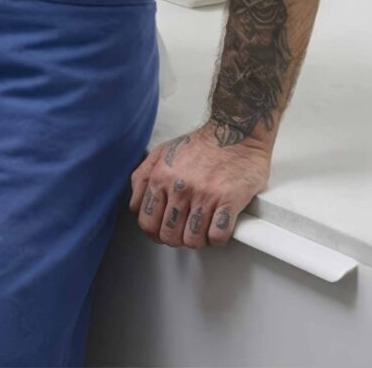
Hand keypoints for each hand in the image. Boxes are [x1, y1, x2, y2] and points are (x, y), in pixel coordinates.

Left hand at [127, 125, 271, 249]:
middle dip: (176, 239)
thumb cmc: (200, 143)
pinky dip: (217, 239)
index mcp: (160, 177)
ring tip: (202, 230)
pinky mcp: (228, 200)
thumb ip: (142, 177)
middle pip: (169, 235)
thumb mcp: (161, 152)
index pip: (147, 221)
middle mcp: (179, 187)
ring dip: (198, 241)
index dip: (155, 233)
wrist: (235, 130)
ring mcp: (204, 195)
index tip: (164, 232)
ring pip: (193, 240)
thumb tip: (135, 206)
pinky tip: (218, 228)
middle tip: (185, 232)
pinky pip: (218, 235)